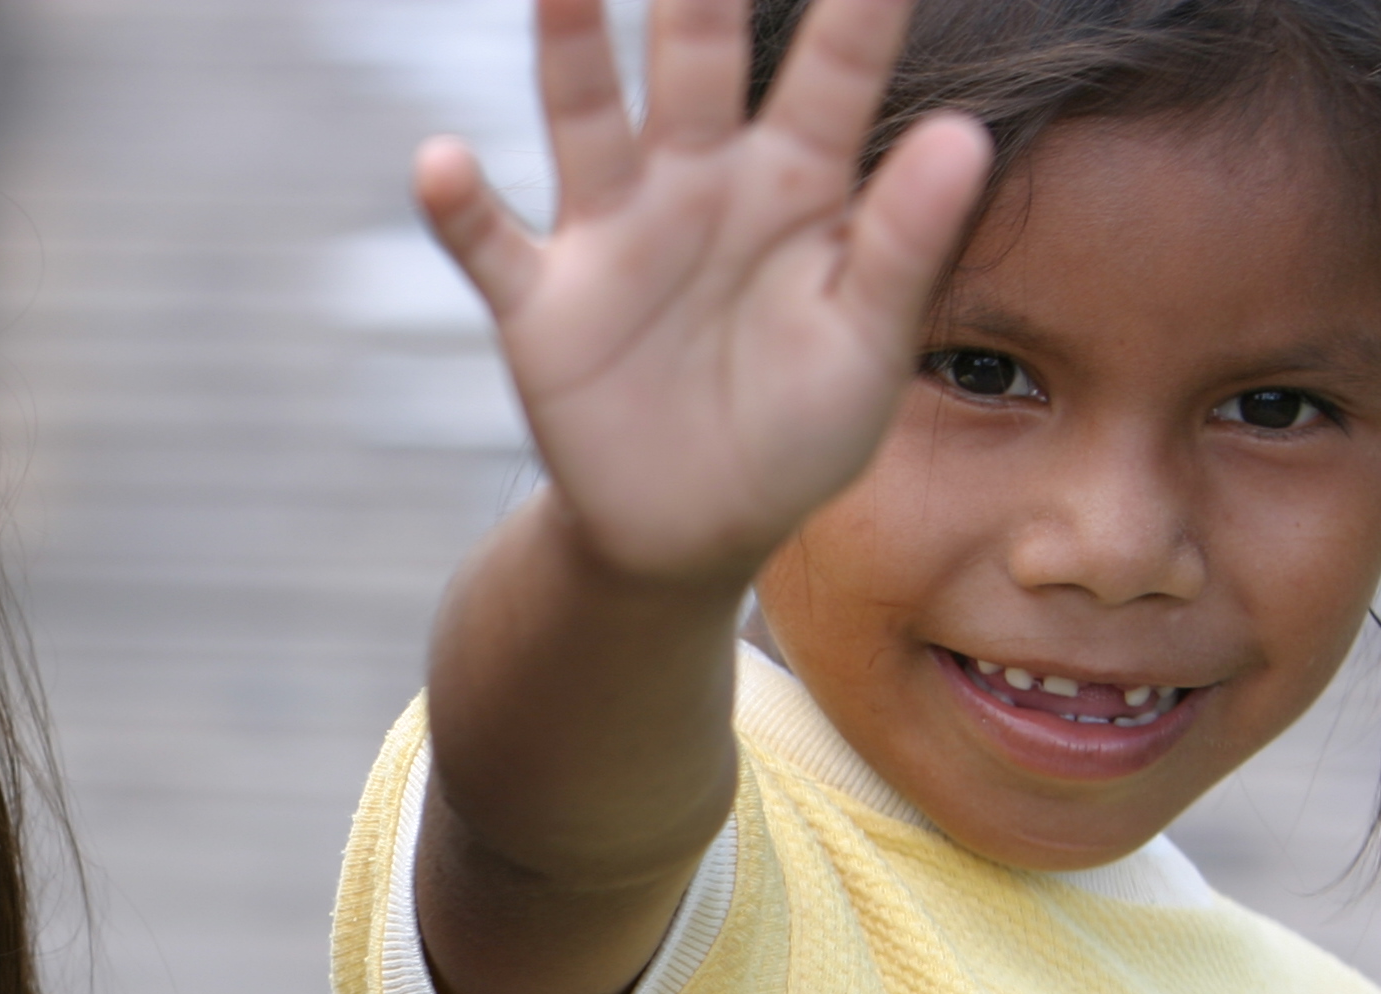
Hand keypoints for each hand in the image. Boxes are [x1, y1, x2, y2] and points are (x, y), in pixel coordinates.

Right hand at [419, 0, 989, 583]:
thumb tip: (965, 135)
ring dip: (569, 54)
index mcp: (797, 185)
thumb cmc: (799, 429)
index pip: (834, 73)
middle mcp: (698, 184)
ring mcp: (612, 237)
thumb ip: (906, 242)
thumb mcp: (868, 345)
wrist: (694, 530)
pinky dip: (461, 209)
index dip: (858, 8)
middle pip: (696, 64)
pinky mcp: (541, 306)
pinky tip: (439, 162)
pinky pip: (492, 247)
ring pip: (585, 124)